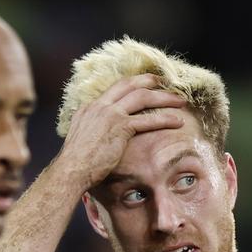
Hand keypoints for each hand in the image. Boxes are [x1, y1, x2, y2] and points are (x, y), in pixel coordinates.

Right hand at [56, 73, 185, 187]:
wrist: (71, 170)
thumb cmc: (76, 164)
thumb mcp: (82, 140)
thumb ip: (93, 133)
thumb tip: (101, 139)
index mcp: (90, 108)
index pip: (114, 89)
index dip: (132, 85)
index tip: (144, 85)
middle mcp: (100, 106)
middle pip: (129, 84)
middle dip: (149, 81)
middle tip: (163, 82)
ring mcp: (110, 114)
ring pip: (142, 97)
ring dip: (163, 97)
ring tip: (179, 101)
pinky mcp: (120, 127)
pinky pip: (148, 119)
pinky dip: (165, 119)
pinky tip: (177, 122)